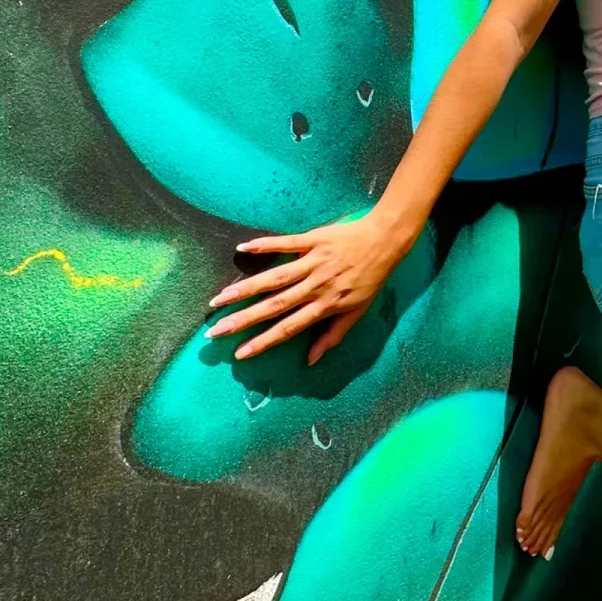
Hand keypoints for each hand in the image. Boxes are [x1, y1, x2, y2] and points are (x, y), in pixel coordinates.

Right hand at [206, 208, 419, 362]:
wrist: (386, 241)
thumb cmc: (371, 279)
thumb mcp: (356, 312)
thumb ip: (332, 335)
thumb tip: (311, 360)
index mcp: (324, 306)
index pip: (288, 329)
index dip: (263, 342)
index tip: (239, 353)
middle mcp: (315, 287)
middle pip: (274, 306)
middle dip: (243, 320)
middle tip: (215, 330)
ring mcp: (313, 262)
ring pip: (274, 278)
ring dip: (245, 288)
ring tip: (220, 298)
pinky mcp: (313, 240)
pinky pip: (285, 243)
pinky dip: (264, 246)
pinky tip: (242, 249)